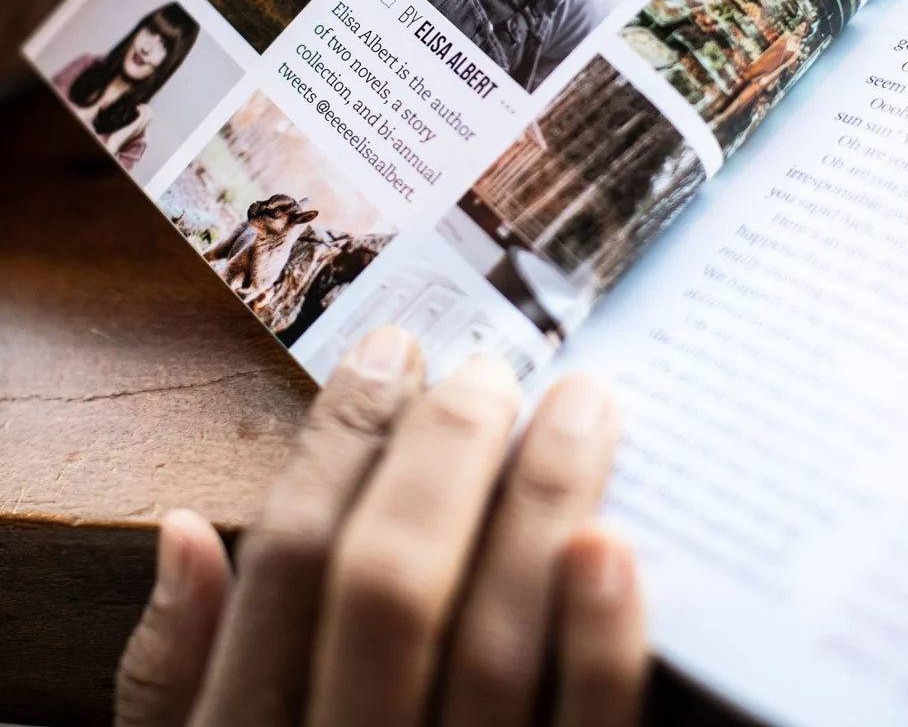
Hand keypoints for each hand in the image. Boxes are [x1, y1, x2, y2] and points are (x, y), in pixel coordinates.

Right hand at [116, 327, 645, 726]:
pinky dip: (601, 645)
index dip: (342, 439)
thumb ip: (172, 678)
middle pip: (390, 583)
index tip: (393, 349)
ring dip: (540, 504)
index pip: (291, 561)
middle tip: (493, 368)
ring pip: (493, 644)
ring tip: (582, 405)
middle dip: (444, 452)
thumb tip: (186, 533)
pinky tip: (614, 543)